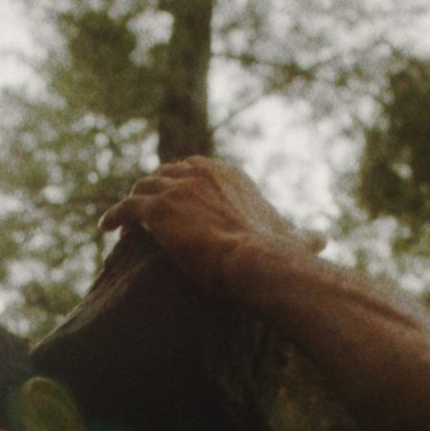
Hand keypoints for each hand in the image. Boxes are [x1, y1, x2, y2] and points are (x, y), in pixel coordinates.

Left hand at [97, 157, 326, 296]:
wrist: (255, 261)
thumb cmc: (275, 254)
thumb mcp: (291, 237)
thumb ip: (304, 234)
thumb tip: (324, 239)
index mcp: (228, 174)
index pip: (196, 169)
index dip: (182, 183)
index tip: (175, 200)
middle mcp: (200, 172)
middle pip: (166, 173)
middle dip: (154, 189)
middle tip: (145, 211)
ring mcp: (176, 187)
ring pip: (143, 187)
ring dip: (133, 202)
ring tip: (124, 221)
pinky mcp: (156, 208)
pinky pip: (126, 207)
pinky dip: (114, 216)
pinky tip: (105, 228)